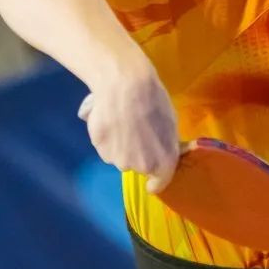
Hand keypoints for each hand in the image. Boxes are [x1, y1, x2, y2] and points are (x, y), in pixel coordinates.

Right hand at [78, 63, 179, 192]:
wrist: (126, 85)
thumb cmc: (155, 101)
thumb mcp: (170, 123)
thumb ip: (165, 143)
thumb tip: (159, 150)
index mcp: (162, 162)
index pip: (159, 184)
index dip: (155, 182)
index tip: (151, 181)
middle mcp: (139, 166)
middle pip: (137, 165)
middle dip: (138, 153)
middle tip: (138, 132)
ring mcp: (116, 158)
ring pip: (119, 155)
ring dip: (121, 145)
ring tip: (123, 121)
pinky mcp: (98, 147)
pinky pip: (104, 145)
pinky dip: (106, 136)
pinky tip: (109, 118)